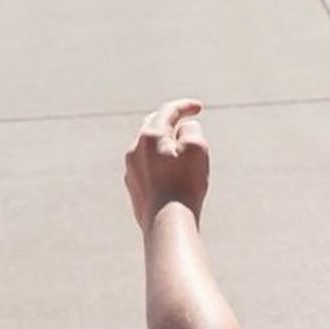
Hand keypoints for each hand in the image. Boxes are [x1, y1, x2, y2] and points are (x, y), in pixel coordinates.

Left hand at [124, 99, 208, 231]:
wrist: (166, 222)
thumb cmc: (185, 184)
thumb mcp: (198, 148)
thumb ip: (191, 130)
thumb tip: (183, 129)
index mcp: (150, 135)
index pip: (168, 111)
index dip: (185, 106)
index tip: (198, 107)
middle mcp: (135, 149)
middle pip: (152, 125)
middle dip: (170, 122)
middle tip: (185, 123)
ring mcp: (131, 169)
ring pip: (148, 147)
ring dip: (164, 144)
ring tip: (180, 151)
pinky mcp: (133, 187)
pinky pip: (146, 167)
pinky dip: (159, 162)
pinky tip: (170, 174)